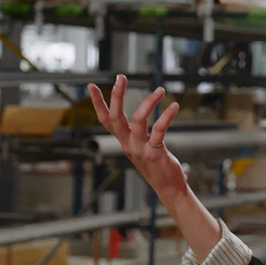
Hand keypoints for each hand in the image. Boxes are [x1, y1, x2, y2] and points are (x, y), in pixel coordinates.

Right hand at [88, 75, 185, 200]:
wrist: (168, 188)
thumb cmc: (157, 166)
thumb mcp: (142, 148)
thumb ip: (137, 135)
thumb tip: (137, 119)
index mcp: (124, 141)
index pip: (106, 120)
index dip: (98, 103)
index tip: (91, 85)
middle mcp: (128, 144)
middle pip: (115, 118)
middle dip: (116, 96)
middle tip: (121, 77)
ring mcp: (140, 149)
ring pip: (138, 120)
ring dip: (149, 102)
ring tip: (160, 89)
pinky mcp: (155, 153)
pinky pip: (159, 130)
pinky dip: (166, 116)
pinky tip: (174, 106)